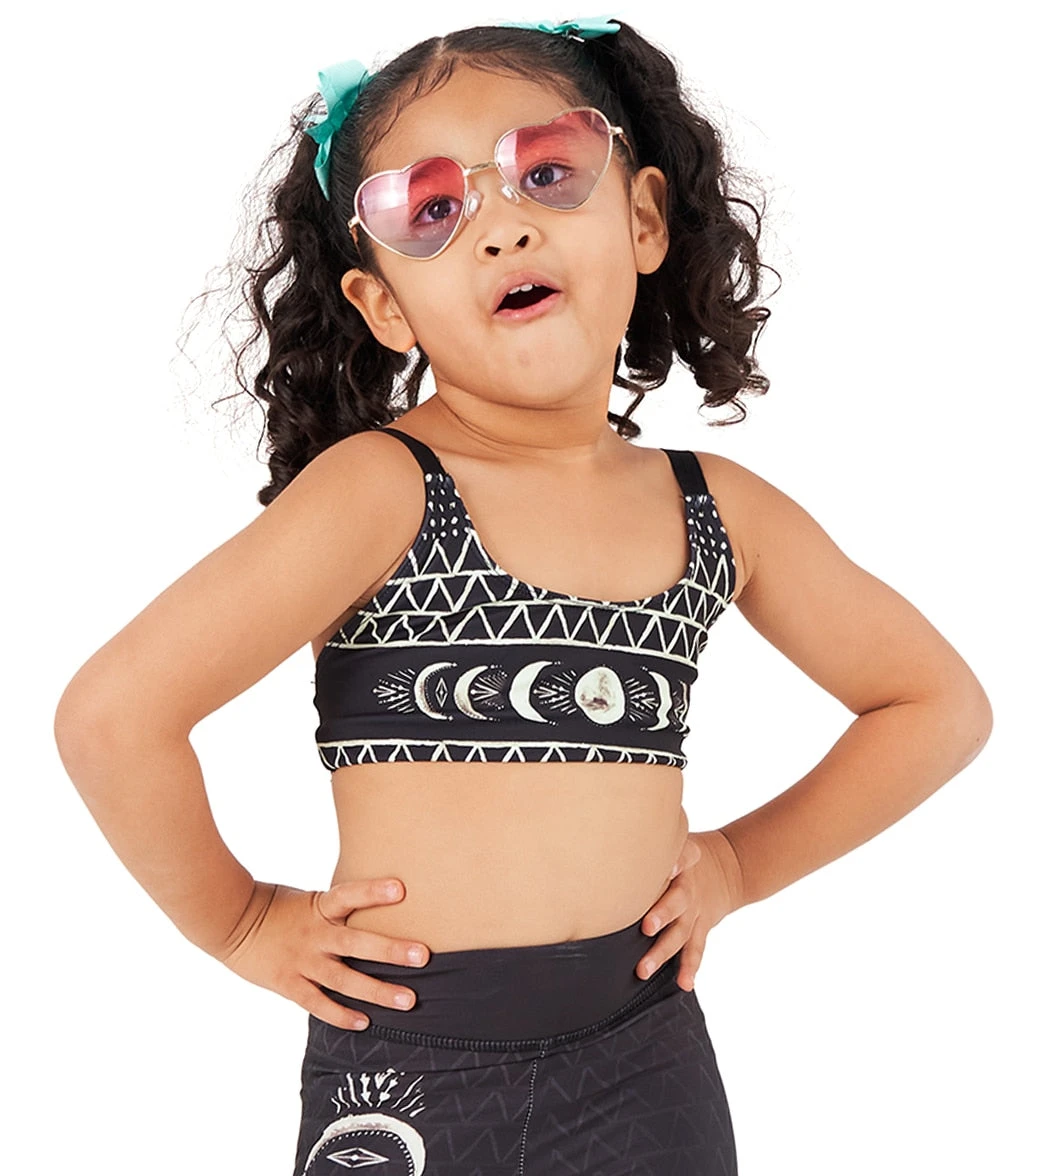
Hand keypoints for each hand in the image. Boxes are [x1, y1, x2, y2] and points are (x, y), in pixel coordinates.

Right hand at [213, 878, 430, 1030]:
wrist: (231, 921)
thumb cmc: (277, 907)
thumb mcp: (309, 899)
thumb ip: (338, 908)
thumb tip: (377, 909)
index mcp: (320, 907)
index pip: (349, 895)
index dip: (373, 892)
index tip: (401, 889)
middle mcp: (314, 935)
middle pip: (357, 943)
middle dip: (391, 950)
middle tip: (423, 956)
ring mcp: (302, 961)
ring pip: (344, 980)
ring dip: (377, 991)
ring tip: (408, 1000)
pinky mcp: (288, 984)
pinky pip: (318, 1004)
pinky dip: (340, 1014)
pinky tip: (365, 1022)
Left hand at [635, 830, 743, 990]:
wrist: (728, 866)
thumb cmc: (683, 853)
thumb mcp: (675, 838)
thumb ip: (648, 837)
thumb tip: (608, 833)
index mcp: (682, 861)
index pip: (684, 856)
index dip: (678, 860)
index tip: (668, 867)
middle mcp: (688, 887)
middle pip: (677, 900)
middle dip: (662, 914)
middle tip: (646, 927)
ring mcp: (695, 910)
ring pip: (680, 933)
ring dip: (663, 951)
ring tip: (644, 969)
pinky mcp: (701, 926)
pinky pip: (696, 949)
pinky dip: (690, 967)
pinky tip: (684, 983)